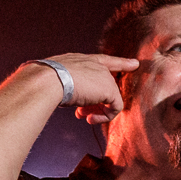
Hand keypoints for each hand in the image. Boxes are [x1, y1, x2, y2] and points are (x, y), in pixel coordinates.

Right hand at [23, 53, 137, 123]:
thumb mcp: (57, 79)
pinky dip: (105, 117)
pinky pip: (115, 107)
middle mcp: (96, 65)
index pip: (106, 60)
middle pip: (106, 86)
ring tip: (85, 118)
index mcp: (82, 59)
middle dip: (95, 103)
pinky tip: (91, 119)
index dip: (121, 63)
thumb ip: (69, 85)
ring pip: (110, 98)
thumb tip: (70, 98)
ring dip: (98, 112)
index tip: (135, 64)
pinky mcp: (110, 90)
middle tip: (82, 114)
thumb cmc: (45, 80)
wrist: (48, 80)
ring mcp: (104, 76)